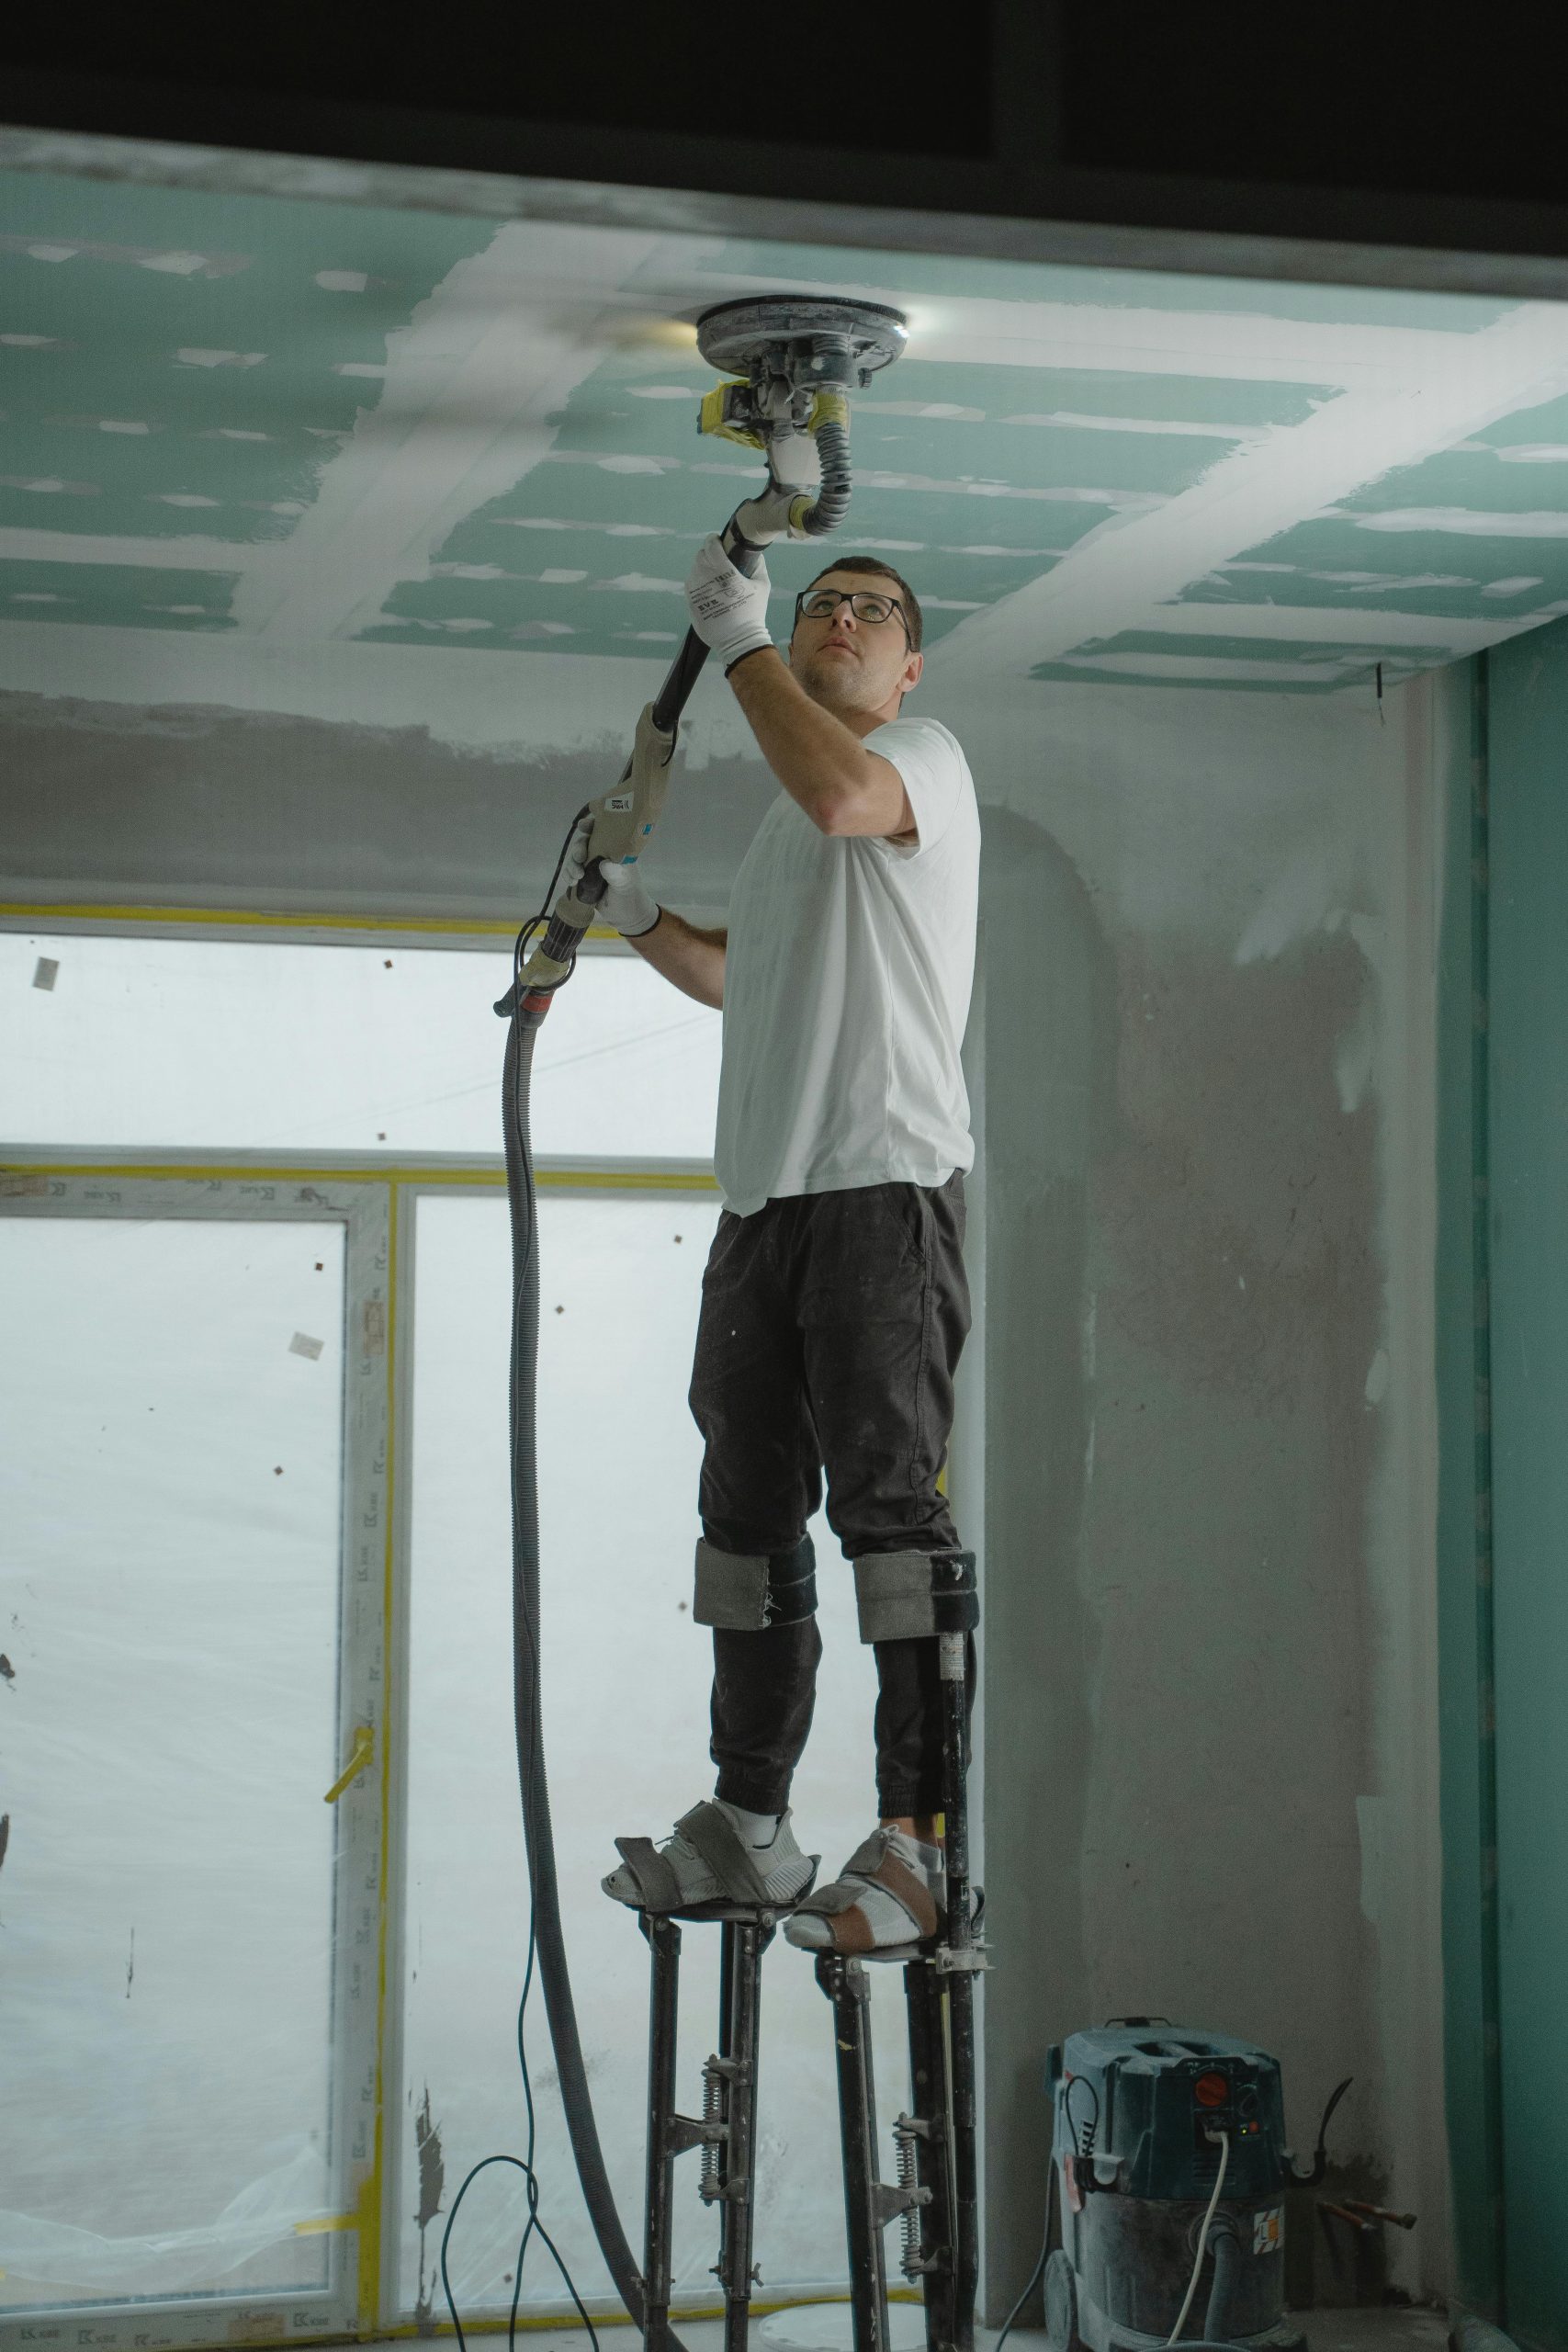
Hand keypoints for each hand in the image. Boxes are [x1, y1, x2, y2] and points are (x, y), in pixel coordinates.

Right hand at [557, 813, 659, 937]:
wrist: (627, 917)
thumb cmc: (631, 896)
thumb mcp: (625, 885)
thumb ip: (617, 875)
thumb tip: (604, 864)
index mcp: (616, 851)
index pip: (604, 832)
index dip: (592, 826)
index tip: (583, 826)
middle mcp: (602, 855)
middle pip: (585, 844)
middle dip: (578, 849)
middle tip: (580, 858)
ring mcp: (592, 867)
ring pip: (576, 858)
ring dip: (571, 864)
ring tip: (576, 877)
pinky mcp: (584, 880)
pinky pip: (571, 872)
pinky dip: (568, 875)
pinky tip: (571, 883)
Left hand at [685, 534, 771, 670]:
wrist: (738, 641)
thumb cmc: (753, 613)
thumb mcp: (762, 586)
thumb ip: (758, 565)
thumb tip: (754, 553)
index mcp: (725, 573)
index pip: (711, 546)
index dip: (713, 540)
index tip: (718, 541)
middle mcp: (707, 579)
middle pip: (701, 555)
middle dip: (708, 555)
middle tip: (718, 561)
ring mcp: (696, 591)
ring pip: (694, 570)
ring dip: (702, 569)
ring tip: (714, 578)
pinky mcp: (690, 602)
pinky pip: (691, 585)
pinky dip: (698, 583)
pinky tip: (708, 590)